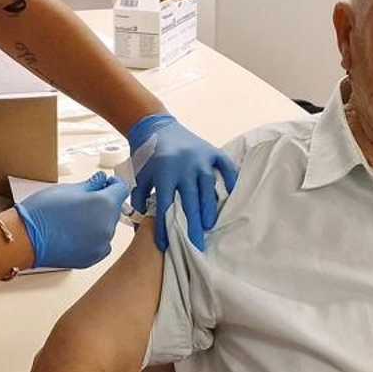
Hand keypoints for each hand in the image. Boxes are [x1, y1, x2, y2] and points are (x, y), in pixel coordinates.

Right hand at [15, 173, 130, 269]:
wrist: (26, 238)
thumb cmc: (43, 211)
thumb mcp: (69, 189)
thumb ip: (92, 184)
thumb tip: (102, 181)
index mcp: (104, 204)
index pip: (121, 190)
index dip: (113, 184)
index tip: (104, 184)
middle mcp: (107, 226)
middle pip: (114, 210)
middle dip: (103, 203)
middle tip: (82, 202)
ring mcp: (101, 244)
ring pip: (107, 227)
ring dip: (98, 222)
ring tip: (75, 220)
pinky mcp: (93, 258)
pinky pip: (100, 243)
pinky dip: (93, 238)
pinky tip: (75, 233)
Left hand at [127, 114, 239, 251]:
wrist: (155, 126)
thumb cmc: (147, 156)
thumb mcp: (140, 176)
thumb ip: (140, 198)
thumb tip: (143, 223)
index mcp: (164, 173)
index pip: (165, 205)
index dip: (165, 227)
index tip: (166, 245)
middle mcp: (184, 167)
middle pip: (190, 201)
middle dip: (192, 225)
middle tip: (196, 244)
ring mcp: (200, 158)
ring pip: (208, 187)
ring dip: (209, 207)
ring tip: (209, 225)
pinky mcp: (211, 151)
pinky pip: (225, 166)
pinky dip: (230, 179)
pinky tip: (232, 195)